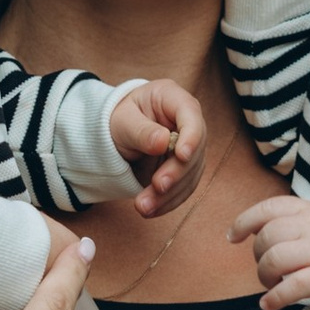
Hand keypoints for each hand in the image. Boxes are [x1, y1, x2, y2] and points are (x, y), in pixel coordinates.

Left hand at [112, 75, 208, 219]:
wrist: (115, 134)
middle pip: (194, 150)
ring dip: (169, 194)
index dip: (191, 137)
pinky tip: (150, 210)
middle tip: (157, 187)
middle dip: (176, 173)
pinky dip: (167, 201)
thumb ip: (141, 131)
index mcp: (173, 99)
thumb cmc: (118, 119)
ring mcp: (189, 147)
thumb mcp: (122, 121)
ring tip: (143, 207)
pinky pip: (182, 188)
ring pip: (190, 174)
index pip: (191, 116)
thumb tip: (163, 143)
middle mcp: (187, 122)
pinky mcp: (184, 169)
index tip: (181, 155)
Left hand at [229, 190, 309, 309]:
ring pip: (276, 259)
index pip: (271, 207)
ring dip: (265, 276)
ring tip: (271, 285)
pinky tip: (269, 304)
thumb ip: (296, 217)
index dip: (246, 221)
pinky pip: (293, 286)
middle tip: (266, 269)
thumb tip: (256, 227)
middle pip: (269, 236)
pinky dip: (275, 298)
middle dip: (258, 255)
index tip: (233, 237)